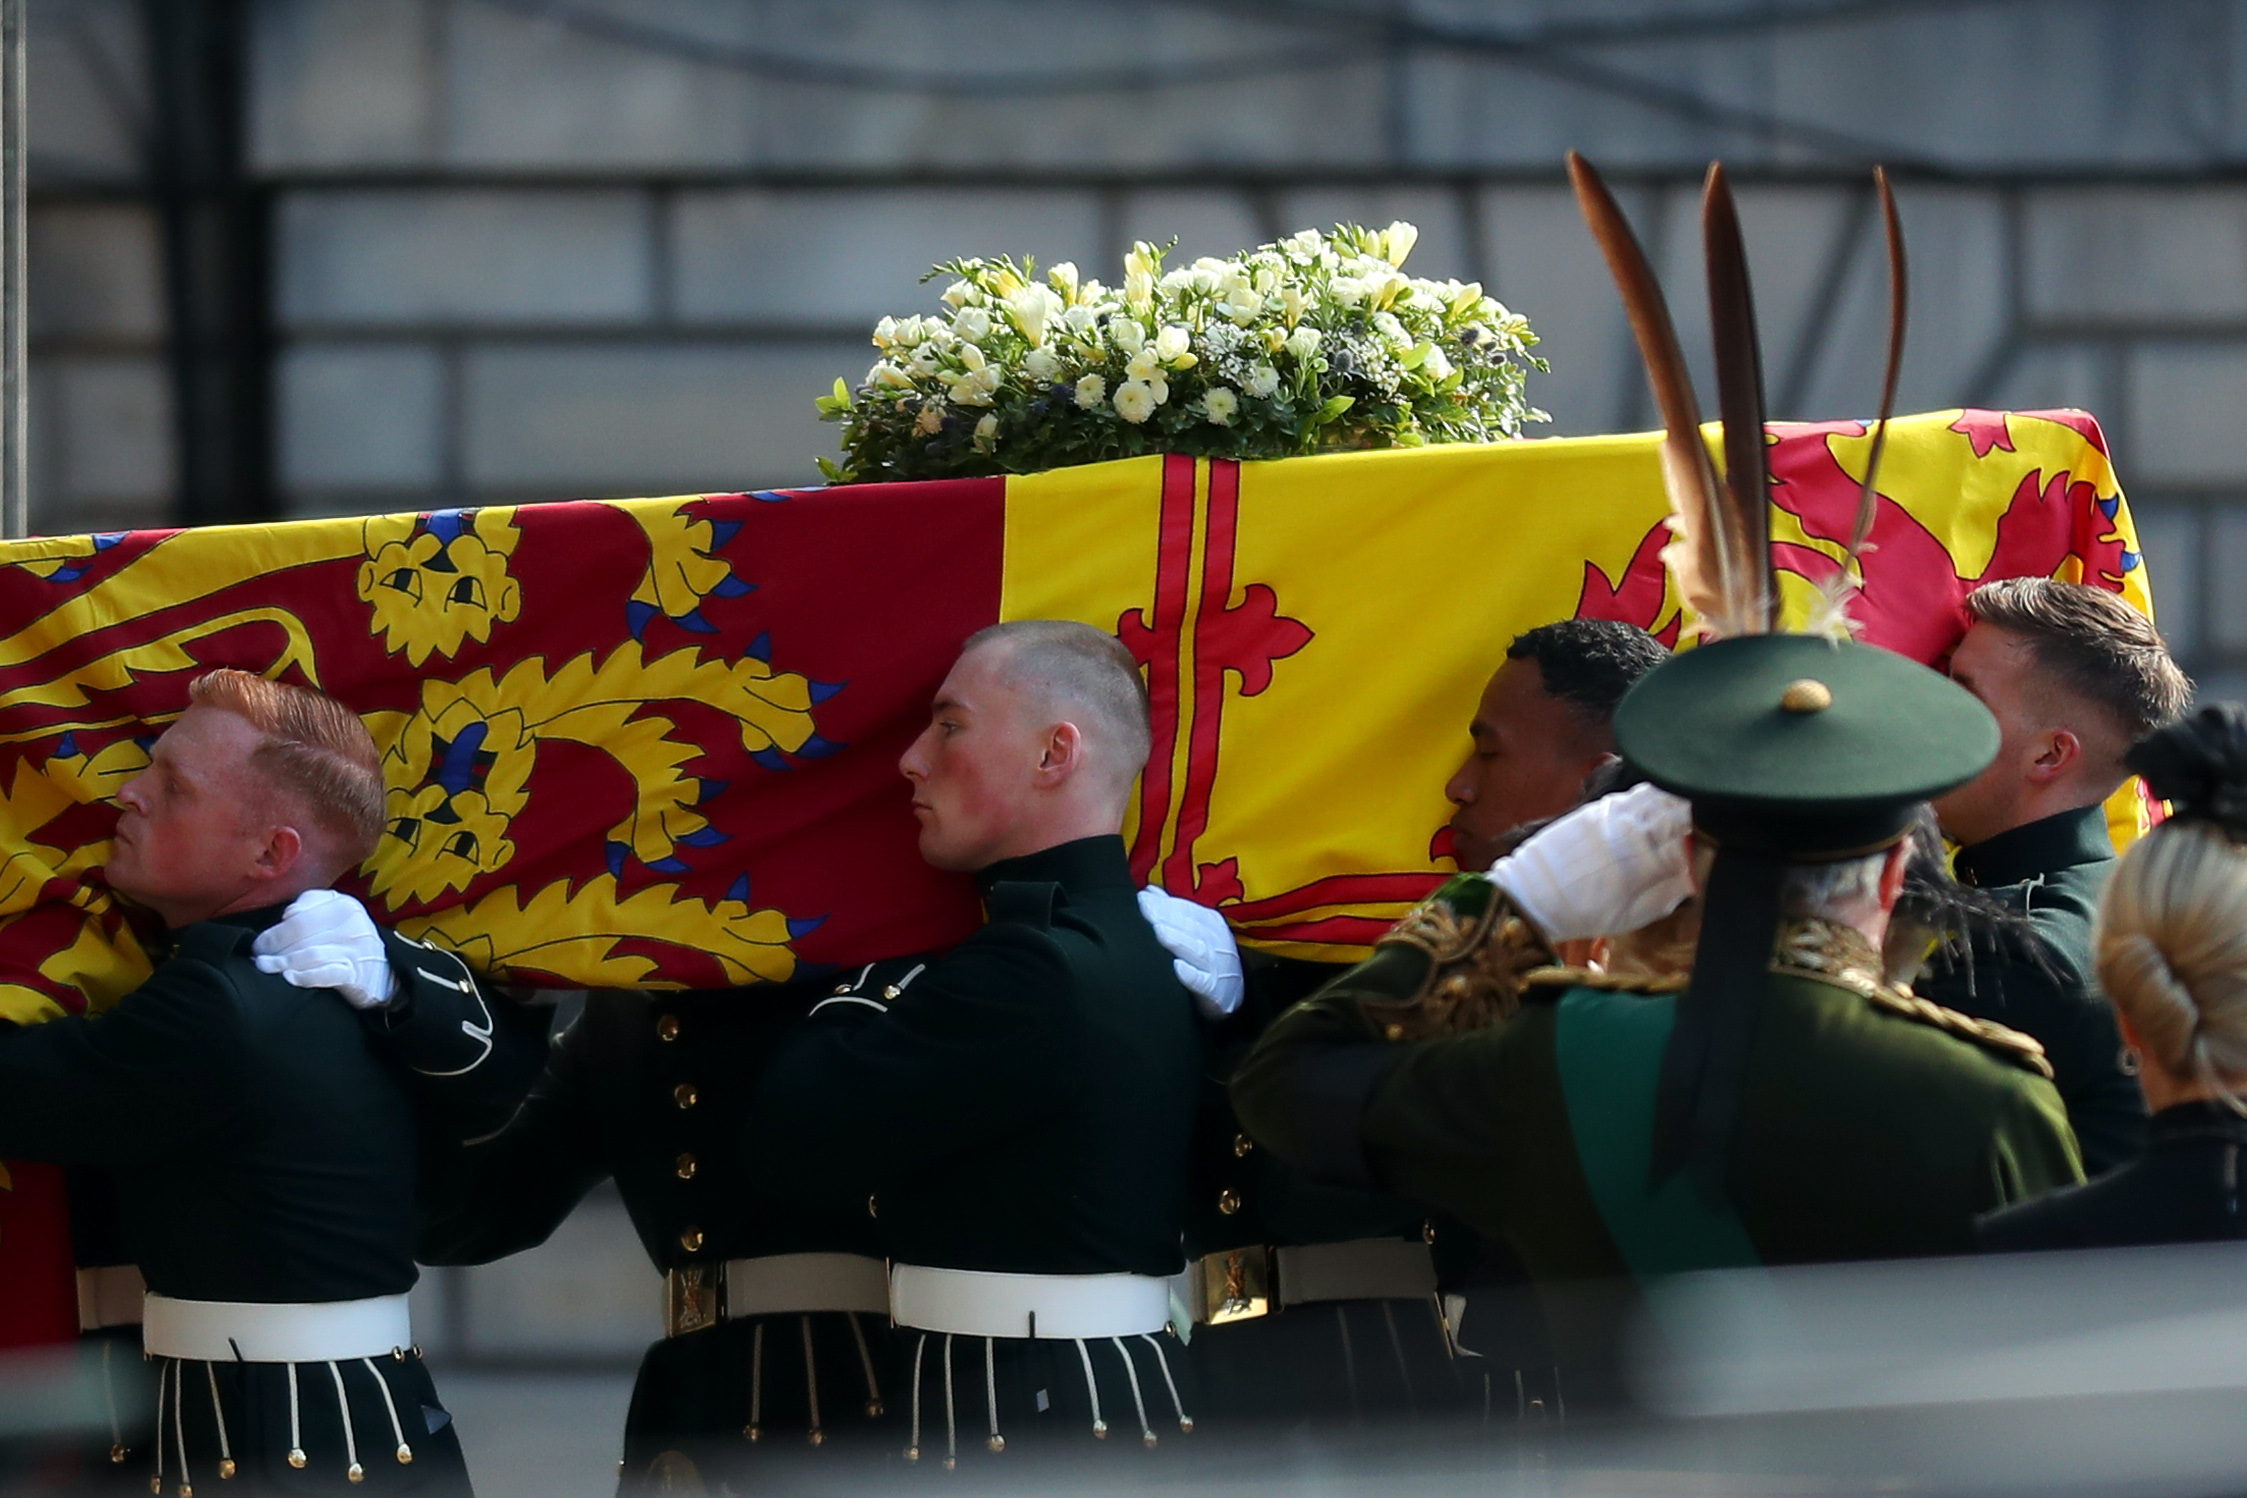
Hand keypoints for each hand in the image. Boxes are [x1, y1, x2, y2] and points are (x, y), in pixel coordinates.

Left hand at [251, 889, 395, 1009]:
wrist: (383, 972)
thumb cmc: (348, 941)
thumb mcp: (335, 916)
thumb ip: (310, 908)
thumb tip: (285, 916)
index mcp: (344, 903)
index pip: (300, 914)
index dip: (274, 930)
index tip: (258, 944)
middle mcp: (352, 921)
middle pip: (301, 931)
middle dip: (273, 945)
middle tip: (257, 957)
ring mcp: (356, 947)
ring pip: (310, 952)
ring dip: (281, 961)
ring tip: (264, 967)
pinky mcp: (356, 972)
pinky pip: (325, 973)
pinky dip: (304, 976)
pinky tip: (289, 978)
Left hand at [1136, 887, 1244, 1019]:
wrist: (1233, 992)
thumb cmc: (1209, 957)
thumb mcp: (1198, 931)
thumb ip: (1175, 911)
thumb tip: (1150, 891)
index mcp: (1211, 923)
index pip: (1187, 910)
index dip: (1165, 903)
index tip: (1143, 896)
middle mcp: (1215, 941)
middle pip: (1189, 927)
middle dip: (1167, 916)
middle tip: (1145, 908)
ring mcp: (1216, 966)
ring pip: (1196, 950)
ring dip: (1177, 940)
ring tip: (1158, 931)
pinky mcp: (1214, 990)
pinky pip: (1202, 982)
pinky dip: (1190, 975)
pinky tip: (1177, 967)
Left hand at [1489, 782, 1694, 942]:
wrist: (1534, 896)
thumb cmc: (1584, 914)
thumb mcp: (1631, 917)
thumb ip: (1667, 896)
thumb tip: (1692, 879)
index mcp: (1644, 866)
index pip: (1688, 845)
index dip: (1698, 847)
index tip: (1701, 850)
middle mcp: (1631, 835)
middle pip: (1678, 813)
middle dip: (1690, 819)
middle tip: (1692, 828)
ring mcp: (1612, 817)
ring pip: (1657, 797)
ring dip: (1671, 802)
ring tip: (1675, 814)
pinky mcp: (1595, 809)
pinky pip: (1632, 795)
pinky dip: (1648, 797)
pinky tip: (1650, 807)